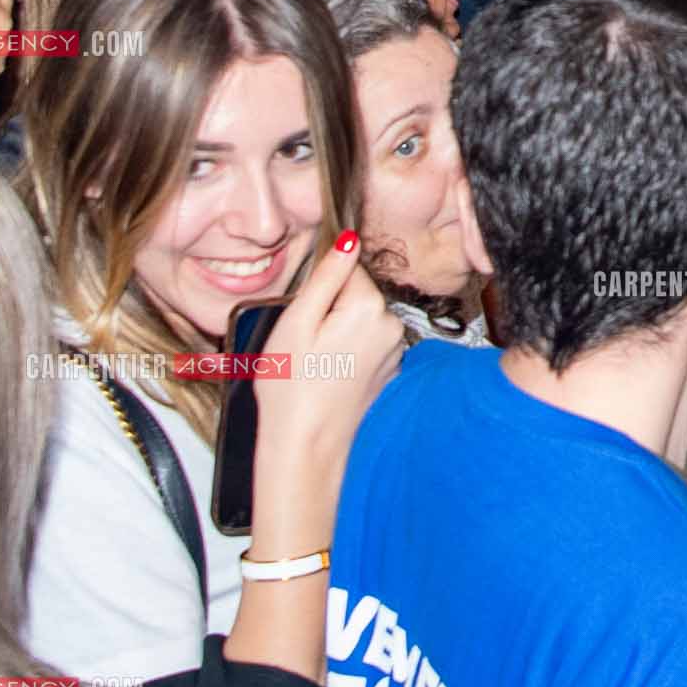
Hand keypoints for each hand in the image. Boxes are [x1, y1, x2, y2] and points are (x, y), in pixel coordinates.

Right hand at [248, 231, 408, 553]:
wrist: (306, 447)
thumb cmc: (292, 387)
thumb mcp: (297, 321)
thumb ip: (326, 276)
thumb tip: (347, 238)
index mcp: (371, 308)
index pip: (347, 271)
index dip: (319, 290)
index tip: (305, 316)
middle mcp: (392, 327)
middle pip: (355, 296)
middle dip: (328, 312)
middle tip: (303, 344)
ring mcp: (394, 352)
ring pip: (359, 322)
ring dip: (337, 334)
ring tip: (312, 365)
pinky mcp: (388, 373)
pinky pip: (364, 347)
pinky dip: (345, 356)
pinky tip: (326, 378)